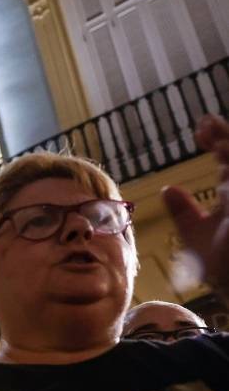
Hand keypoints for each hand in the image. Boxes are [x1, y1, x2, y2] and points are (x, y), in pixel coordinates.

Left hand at [163, 115, 228, 294]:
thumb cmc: (222, 267)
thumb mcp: (197, 235)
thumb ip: (184, 213)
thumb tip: (168, 189)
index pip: (227, 157)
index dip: (217, 138)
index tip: (200, 128)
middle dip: (225, 135)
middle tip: (205, 123)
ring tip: (212, 134)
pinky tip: (223, 154)